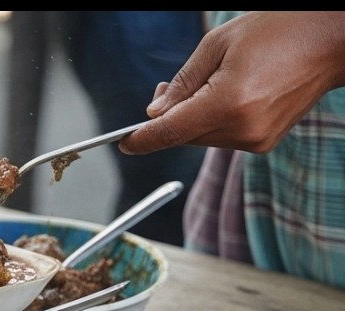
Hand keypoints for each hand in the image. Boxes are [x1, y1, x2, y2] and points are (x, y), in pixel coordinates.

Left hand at [119, 11, 344, 154]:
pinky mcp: (265, 142)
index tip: (122, 142)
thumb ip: (181, 84)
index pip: (169, 133)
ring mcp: (256, 139)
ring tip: (204, 85)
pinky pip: (223, 137)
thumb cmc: (278, 32)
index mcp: (227, 103)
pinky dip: (213, 121)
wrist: (331, 42)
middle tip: (164, 90)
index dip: (141, 139)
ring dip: (191, 118)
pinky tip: (224, 96)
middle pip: (183, 136)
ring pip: (201, 138)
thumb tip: (155, 114)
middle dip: (167, 118)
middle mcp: (242, 129)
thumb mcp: (217, 45)